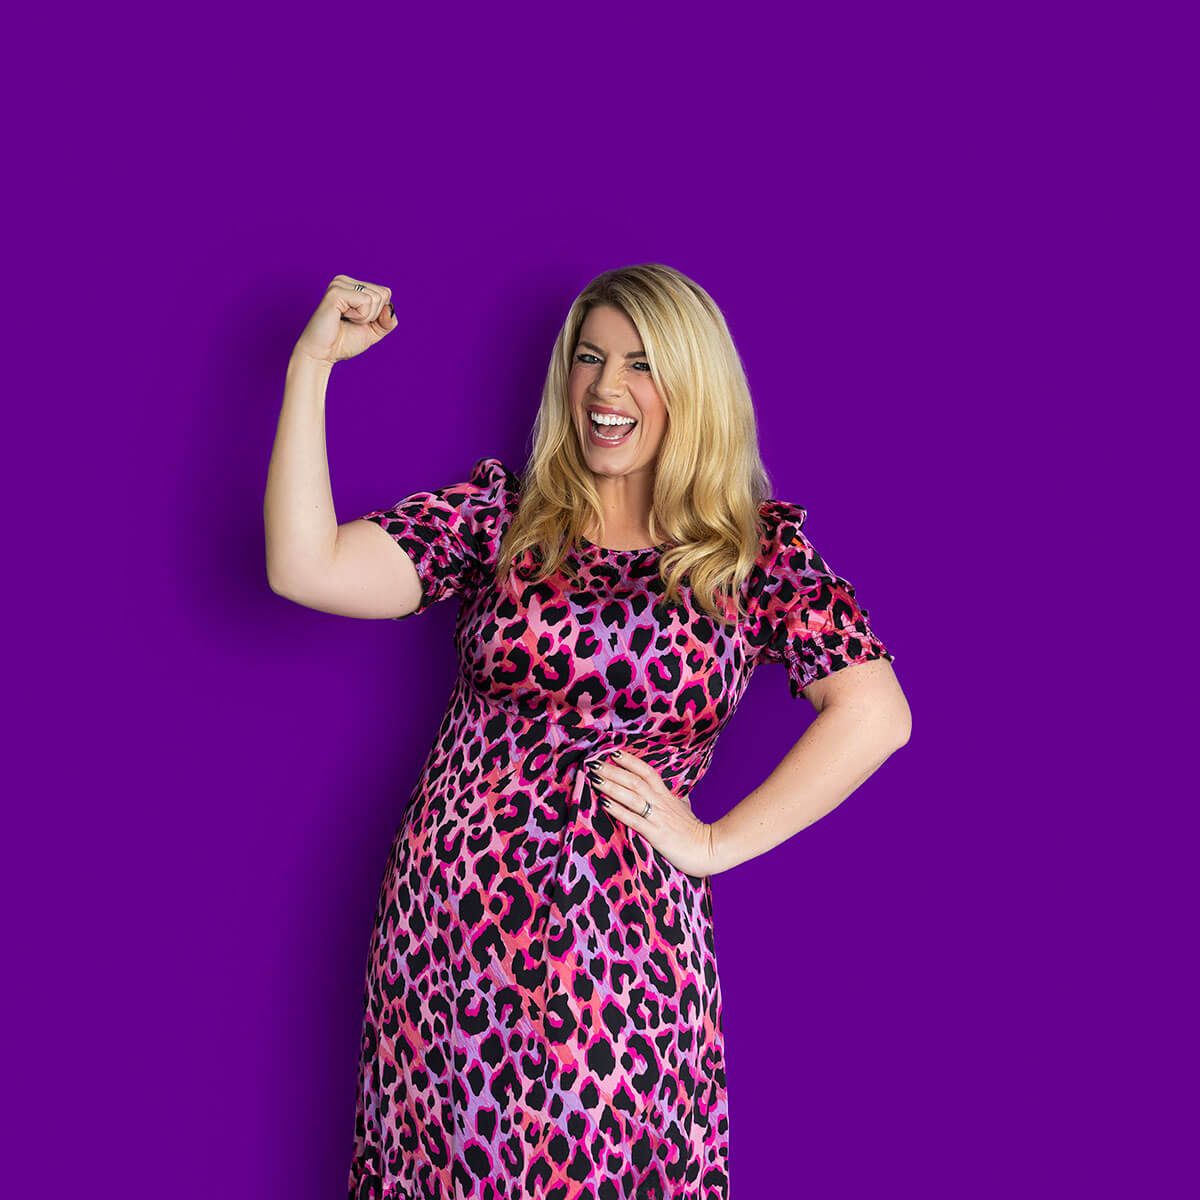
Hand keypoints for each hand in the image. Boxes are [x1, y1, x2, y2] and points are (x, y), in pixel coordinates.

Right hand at [291, 274, 398, 368]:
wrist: (323, 354)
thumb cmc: (343, 342)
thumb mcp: (374, 332)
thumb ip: (388, 321)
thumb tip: (390, 307)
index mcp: (353, 286)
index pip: (385, 293)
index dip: (379, 314)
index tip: (359, 321)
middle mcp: (345, 281)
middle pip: (383, 294)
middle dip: (373, 316)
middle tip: (352, 322)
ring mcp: (339, 284)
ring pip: (375, 298)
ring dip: (365, 317)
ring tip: (346, 320)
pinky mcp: (336, 292)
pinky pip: (366, 301)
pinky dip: (360, 316)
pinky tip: (343, 318)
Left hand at [589, 751, 718, 877]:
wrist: (710, 849)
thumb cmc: (696, 832)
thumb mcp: (686, 810)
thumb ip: (680, 802)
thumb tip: (683, 797)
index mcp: (667, 795)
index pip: (647, 771)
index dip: (630, 761)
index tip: (612, 752)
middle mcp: (661, 802)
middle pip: (635, 780)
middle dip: (613, 770)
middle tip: (593, 762)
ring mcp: (658, 817)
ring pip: (632, 796)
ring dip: (611, 786)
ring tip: (595, 778)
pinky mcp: (656, 834)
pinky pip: (633, 819)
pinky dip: (618, 810)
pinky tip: (604, 803)